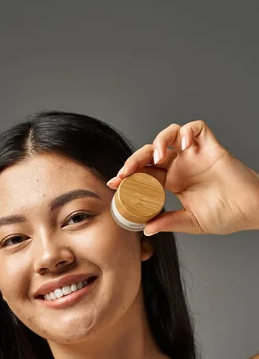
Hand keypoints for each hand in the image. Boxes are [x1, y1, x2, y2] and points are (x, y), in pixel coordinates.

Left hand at [107, 120, 258, 234]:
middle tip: (124, 173)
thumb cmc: (226, 215)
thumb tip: (145, 230)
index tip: (114, 184)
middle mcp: (181, 166)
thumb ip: (168, 222)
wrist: (252, 211)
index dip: (129, 176)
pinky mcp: (212, 147)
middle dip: (135, 160)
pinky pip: (197, 128)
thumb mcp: (191, 222)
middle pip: (151, 153)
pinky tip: (184, 145)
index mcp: (173, 182)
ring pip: (170, 135)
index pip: (145, 174)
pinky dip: (187, 131)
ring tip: (158, 157)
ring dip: (159, 142)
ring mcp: (195, 155)